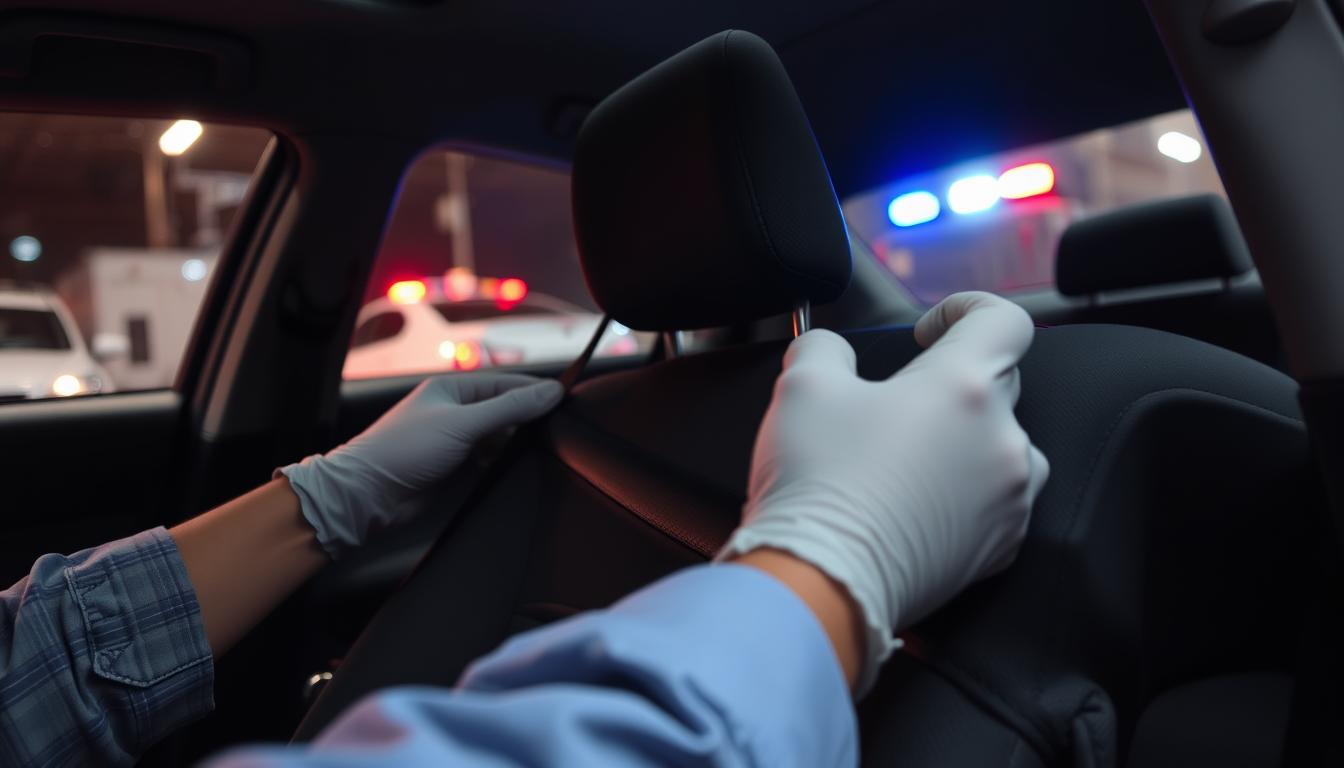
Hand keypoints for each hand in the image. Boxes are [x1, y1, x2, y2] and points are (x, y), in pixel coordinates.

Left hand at [279, 373, 563, 556]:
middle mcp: (454, 411)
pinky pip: (489, 460)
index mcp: (451, 389)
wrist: (366, 495)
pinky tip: (514, 469)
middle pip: (504, 410)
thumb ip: (509, 408)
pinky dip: (502, 463)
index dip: (535, 392)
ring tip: (540, 451)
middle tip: (558, 431)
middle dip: (527, 420)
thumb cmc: (404, 450)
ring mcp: (454, 441)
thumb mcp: (463, 424)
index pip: (505, 384)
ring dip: (515, 444)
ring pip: (498, 437)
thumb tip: (552, 392)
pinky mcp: (453, 468)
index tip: (566, 401)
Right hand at [719, 292, 1048, 692]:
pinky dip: (965, 493)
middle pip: (1001, 383)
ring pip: (1005, 446)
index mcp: (963, 387)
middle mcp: (1002, 440)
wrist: (821, 584)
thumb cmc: (815, 483)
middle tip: (894, 402)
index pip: (1005, 320)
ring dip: (967, 440)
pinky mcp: (997, 549)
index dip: (967, 309)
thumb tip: (830, 350)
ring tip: (912, 457)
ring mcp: (1008, 499)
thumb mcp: (802, 386)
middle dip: (951, 381)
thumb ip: (824, 348)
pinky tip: (916, 502)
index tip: (931, 330)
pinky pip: (997, 502)